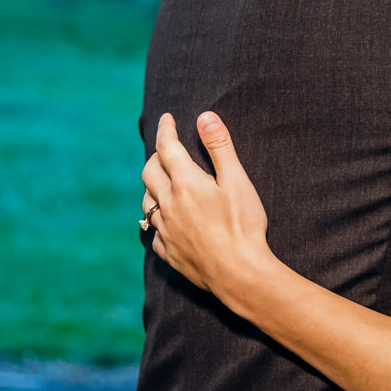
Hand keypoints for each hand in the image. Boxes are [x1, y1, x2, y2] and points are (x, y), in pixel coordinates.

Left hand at [142, 111, 276, 308]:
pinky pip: (154, 232)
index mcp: (185, 183)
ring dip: (152, 187)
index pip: (167, 147)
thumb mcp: (237, 180)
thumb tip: (205, 116)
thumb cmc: (243, 225)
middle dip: (156, 156)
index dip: (165, 129)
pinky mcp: (168, 252)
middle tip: (166, 149)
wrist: (239, 273)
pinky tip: (166, 222)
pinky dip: (157, 220)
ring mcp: (166, 230)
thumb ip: (220, 146)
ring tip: (162, 183)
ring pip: (147, 202)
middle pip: (149, 172)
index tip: (167, 118)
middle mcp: (169, 205)